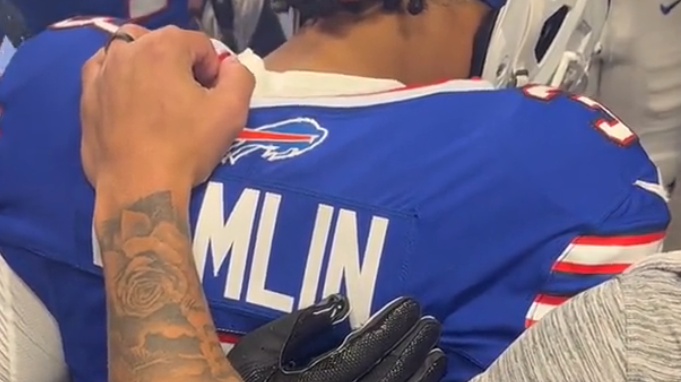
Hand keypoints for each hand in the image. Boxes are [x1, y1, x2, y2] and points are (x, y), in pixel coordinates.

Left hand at [80, 25, 253, 205]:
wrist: (140, 188)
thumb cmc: (186, 146)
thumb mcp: (232, 111)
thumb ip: (239, 76)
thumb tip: (228, 66)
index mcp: (164, 47)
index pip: (200, 44)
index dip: (212, 70)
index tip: (211, 98)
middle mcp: (128, 50)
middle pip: (164, 42)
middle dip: (180, 62)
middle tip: (187, 98)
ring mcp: (101, 72)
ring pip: (129, 50)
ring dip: (147, 63)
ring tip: (157, 95)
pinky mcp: (86, 96)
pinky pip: (101, 70)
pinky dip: (116, 74)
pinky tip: (126, 96)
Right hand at [228, 295, 446, 381]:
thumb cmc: (240, 380)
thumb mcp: (259, 349)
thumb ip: (299, 326)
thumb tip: (339, 306)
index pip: (362, 352)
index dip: (390, 328)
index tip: (411, 306)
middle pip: (386, 379)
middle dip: (413, 350)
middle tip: (434, 325)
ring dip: (420, 379)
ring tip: (439, 356)